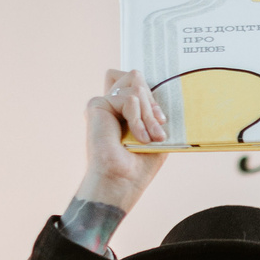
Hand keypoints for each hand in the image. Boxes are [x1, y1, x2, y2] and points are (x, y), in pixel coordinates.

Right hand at [74, 69, 168, 213]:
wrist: (122, 182)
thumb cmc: (139, 165)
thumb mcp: (154, 131)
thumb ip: (150, 107)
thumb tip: (151, 84)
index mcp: (123, 109)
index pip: (136, 81)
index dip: (152, 97)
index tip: (161, 121)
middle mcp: (111, 104)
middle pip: (135, 76)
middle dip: (152, 103)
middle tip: (157, 132)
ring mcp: (104, 103)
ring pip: (135, 84)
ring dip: (148, 113)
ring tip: (148, 137)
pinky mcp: (97, 105)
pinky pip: (129, 98)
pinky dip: (138, 118)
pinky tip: (138, 137)